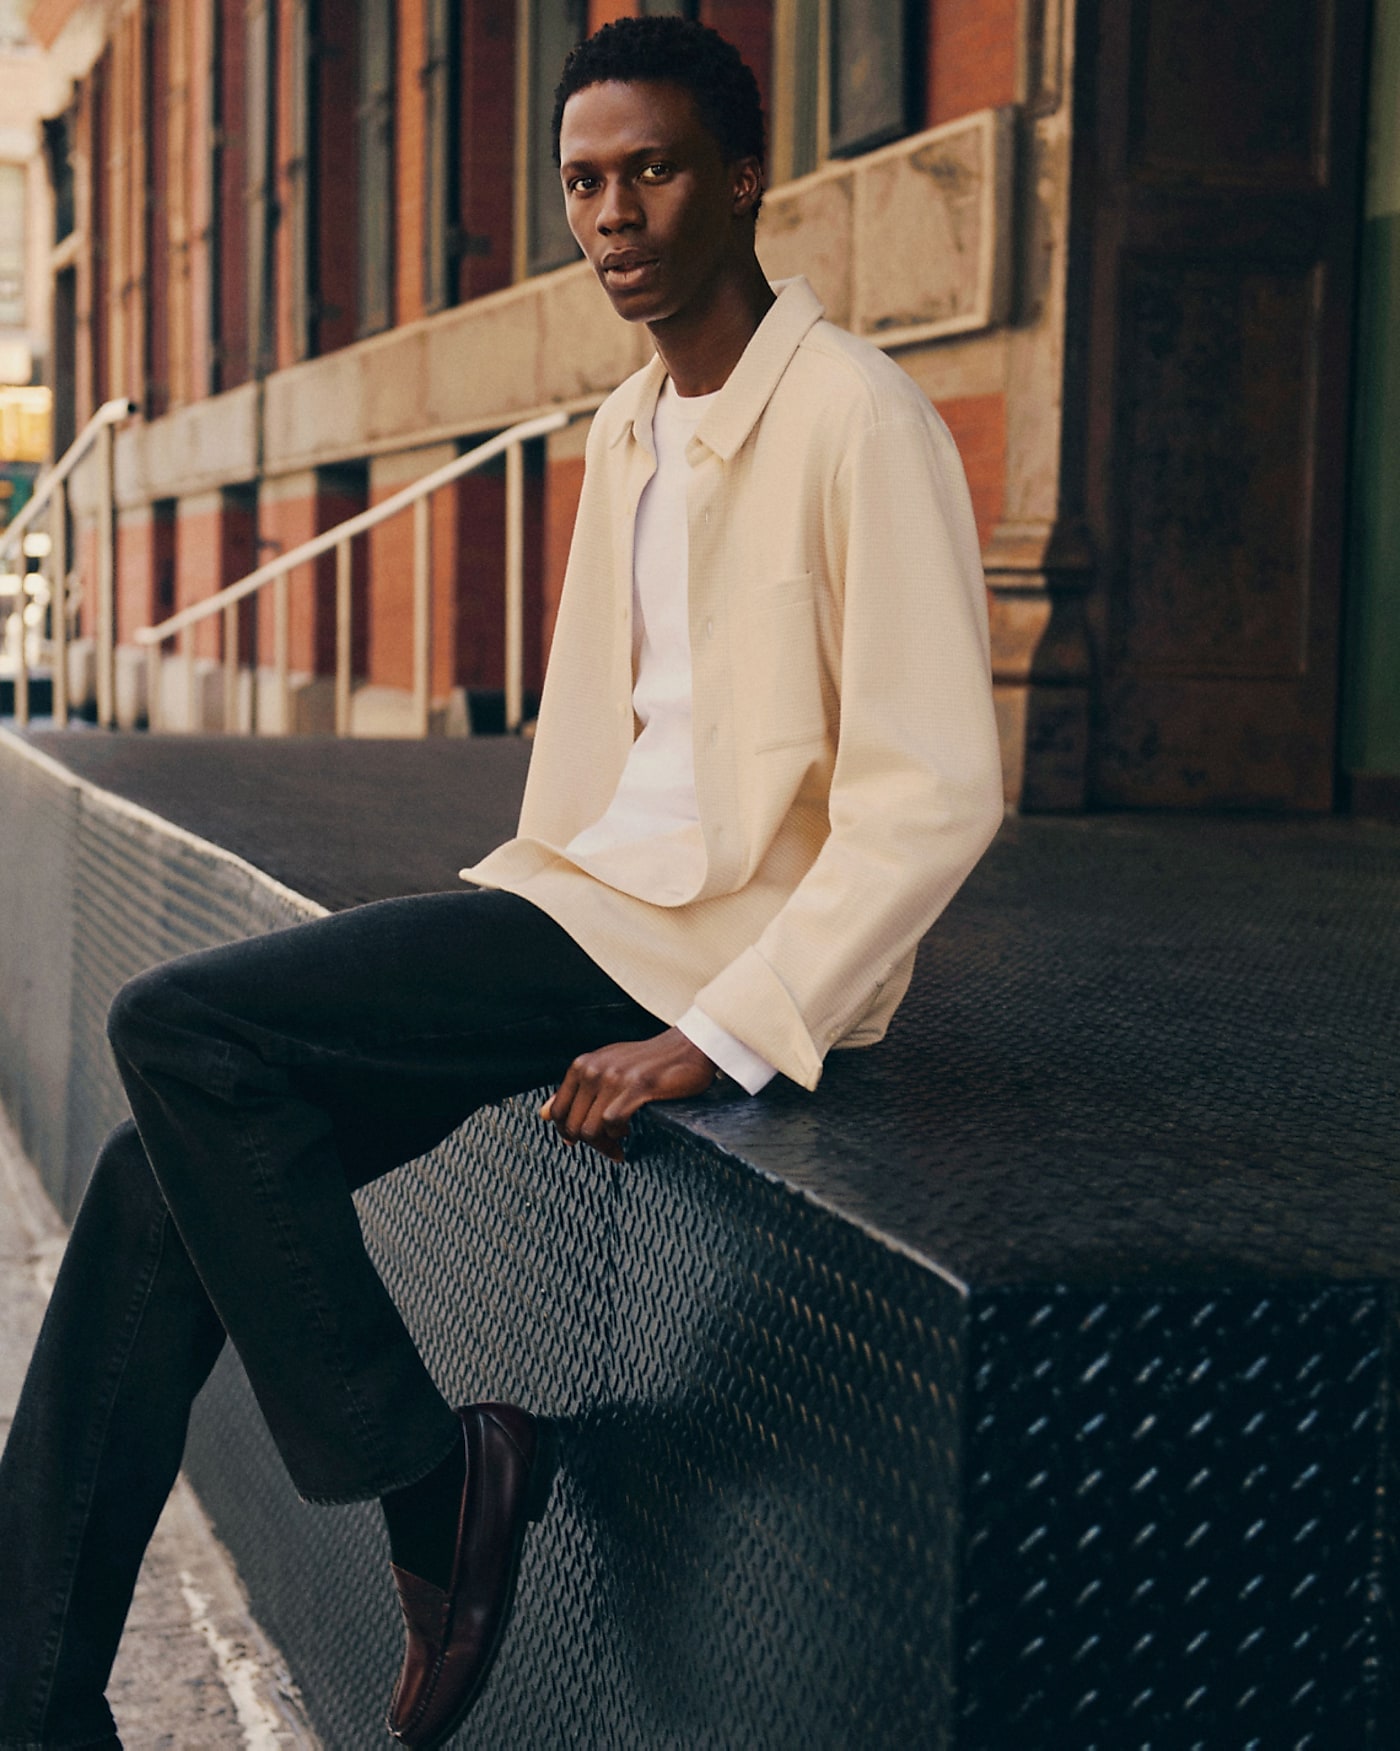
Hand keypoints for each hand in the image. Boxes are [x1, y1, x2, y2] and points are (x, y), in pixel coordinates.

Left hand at [539, 1027, 717, 1161]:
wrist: (688, 1046)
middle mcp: (593, 1069)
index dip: (567, 1133)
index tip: (581, 1143)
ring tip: (619, 1146)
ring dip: (604, 1146)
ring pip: (590, 1129)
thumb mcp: (606, 1067)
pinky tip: (629, 1132)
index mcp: (583, 1065)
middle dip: (588, 1145)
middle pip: (573, 1125)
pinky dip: (618, 1135)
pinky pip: (612, 1122)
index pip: (558, 1112)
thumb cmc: (648, 1060)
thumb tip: (544, 1114)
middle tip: (608, 1150)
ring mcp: (614, 1077)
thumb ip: (575, 1089)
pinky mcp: (636, 1086)